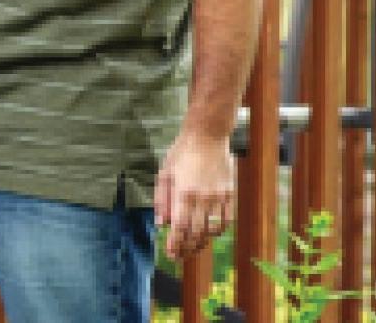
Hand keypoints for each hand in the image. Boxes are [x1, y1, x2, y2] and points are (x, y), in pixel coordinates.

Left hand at [154, 131, 233, 259]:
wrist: (207, 135)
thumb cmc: (182, 152)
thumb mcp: (165, 172)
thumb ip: (161, 199)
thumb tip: (161, 223)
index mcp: (183, 193)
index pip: (179, 228)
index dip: (175, 244)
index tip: (170, 254)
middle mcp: (202, 199)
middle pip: (196, 234)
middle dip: (186, 248)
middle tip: (179, 256)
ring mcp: (218, 198)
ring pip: (212, 231)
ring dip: (202, 242)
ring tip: (192, 247)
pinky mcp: (229, 195)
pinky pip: (225, 221)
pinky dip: (217, 231)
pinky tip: (209, 233)